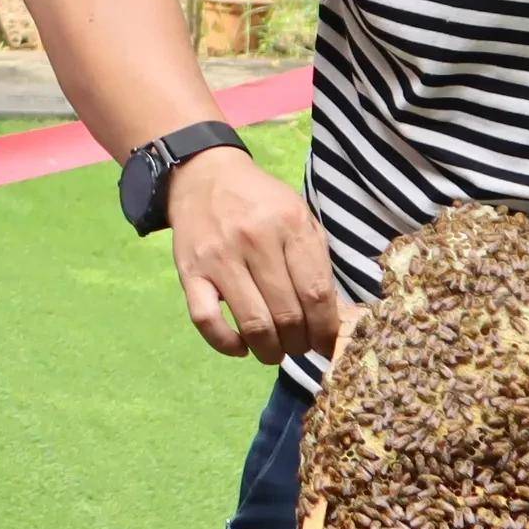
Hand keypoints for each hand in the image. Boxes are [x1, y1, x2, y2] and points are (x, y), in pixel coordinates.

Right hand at [166, 147, 344, 364]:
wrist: (205, 176)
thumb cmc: (261, 203)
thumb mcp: (300, 219)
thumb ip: (318, 266)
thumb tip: (339, 319)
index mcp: (290, 224)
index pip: (317, 292)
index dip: (327, 329)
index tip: (328, 344)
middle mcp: (255, 240)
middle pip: (288, 313)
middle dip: (300, 343)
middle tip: (301, 347)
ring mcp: (219, 257)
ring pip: (253, 323)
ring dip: (270, 351)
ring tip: (275, 351)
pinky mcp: (189, 271)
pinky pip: (206, 320)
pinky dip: (226, 344)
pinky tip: (240, 346)